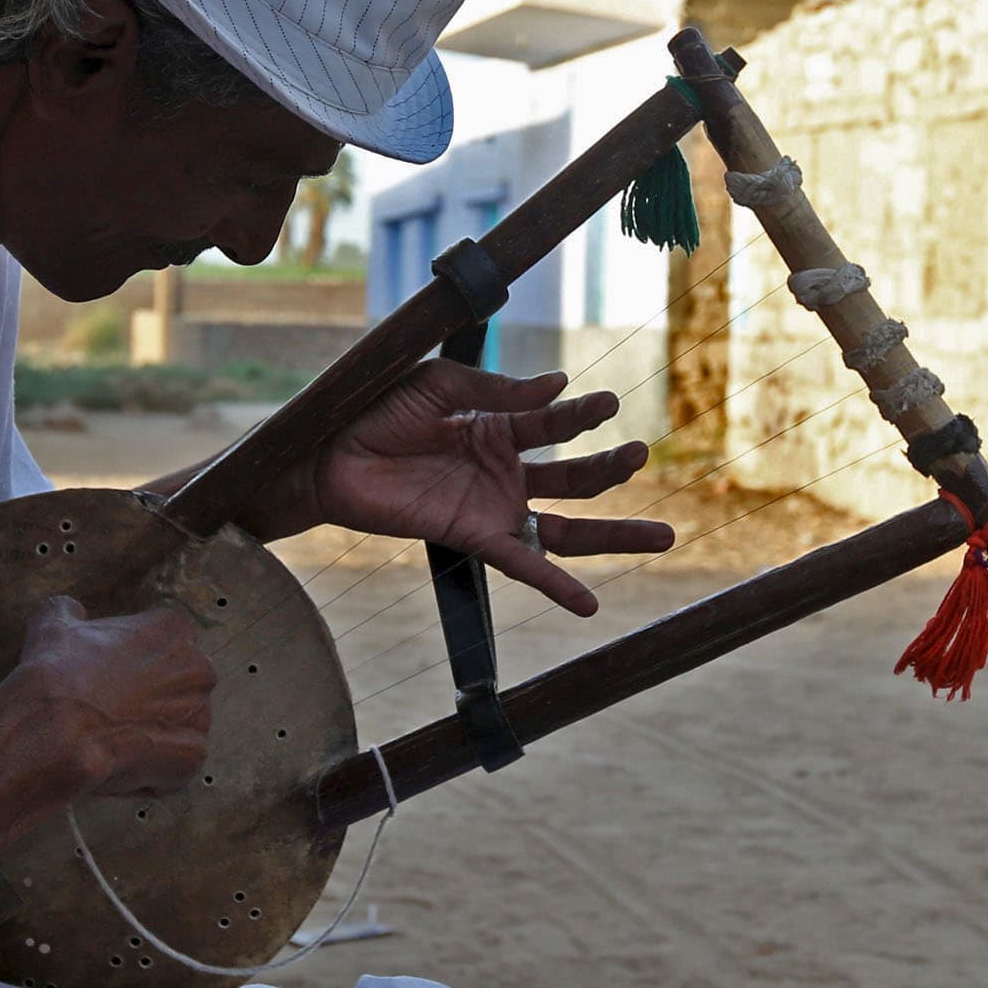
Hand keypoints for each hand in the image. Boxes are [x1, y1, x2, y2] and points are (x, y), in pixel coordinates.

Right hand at [3, 595, 213, 797]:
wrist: (51, 731)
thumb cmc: (54, 675)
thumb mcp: (52, 625)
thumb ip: (68, 612)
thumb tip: (70, 611)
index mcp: (174, 630)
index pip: (162, 649)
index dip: (133, 669)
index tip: (107, 682)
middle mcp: (198, 669)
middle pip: (177, 690)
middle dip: (148, 705)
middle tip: (109, 715)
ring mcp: (200, 714)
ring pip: (177, 729)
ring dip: (151, 739)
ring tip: (110, 743)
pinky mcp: (192, 756)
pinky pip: (176, 765)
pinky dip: (152, 772)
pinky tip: (119, 766)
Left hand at [244, 361, 673, 617]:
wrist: (324, 455)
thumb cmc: (372, 411)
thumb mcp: (437, 384)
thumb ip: (496, 389)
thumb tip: (557, 385)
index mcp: (498, 426)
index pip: (555, 422)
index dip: (582, 414)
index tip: (607, 405)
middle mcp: (504, 470)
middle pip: (575, 478)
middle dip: (612, 468)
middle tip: (642, 454)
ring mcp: (493, 507)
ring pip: (566, 526)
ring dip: (612, 532)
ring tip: (663, 535)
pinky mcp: (472, 537)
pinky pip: (523, 565)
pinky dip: (556, 585)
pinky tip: (590, 603)